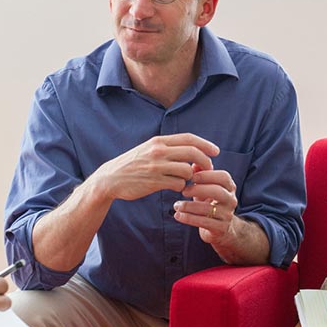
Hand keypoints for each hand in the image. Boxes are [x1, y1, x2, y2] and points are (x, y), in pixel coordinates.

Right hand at [92, 133, 218, 202]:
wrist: (110, 179)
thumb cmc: (132, 164)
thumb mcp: (148, 149)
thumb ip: (167, 148)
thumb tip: (190, 149)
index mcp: (158, 141)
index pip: (189, 138)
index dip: (205, 144)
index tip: (216, 151)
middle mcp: (158, 151)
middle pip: (193, 153)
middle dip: (205, 161)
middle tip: (208, 169)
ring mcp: (156, 167)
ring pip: (187, 170)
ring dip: (191, 177)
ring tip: (187, 181)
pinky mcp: (154, 182)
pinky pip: (178, 184)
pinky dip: (181, 186)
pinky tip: (176, 187)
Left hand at [173, 168, 236, 243]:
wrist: (221, 228)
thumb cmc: (210, 202)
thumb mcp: (206, 187)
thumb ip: (200, 174)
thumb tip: (192, 159)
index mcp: (229, 187)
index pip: (223, 177)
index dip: (206, 175)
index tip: (190, 177)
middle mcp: (231, 200)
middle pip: (218, 191)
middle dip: (199, 189)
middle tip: (183, 191)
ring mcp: (227, 215)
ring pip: (209, 209)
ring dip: (189, 206)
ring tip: (177, 205)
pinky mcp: (221, 229)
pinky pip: (204, 222)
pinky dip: (188, 218)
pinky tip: (178, 216)